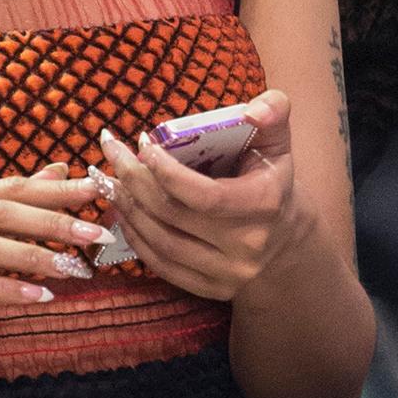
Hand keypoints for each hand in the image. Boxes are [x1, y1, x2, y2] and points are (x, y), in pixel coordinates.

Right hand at [0, 166, 106, 381]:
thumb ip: (11, 208)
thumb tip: (59, 170)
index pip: (8, 187)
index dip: (55, 189)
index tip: (98, 191)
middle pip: (2, 211)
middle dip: (55, 219)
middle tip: (98, 232)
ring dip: (38, 255)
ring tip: (76, 268)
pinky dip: (10, 290)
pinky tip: (42, 297)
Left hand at [100, 91, 306, 301]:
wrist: (288, 244)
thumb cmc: (272, 183)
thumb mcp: (278, 144)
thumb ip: (273, 112)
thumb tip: (254, 109)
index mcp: (264, 204)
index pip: (203, 194)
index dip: (165, 171)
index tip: (142, 143)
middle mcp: (247, 245)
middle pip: (174, 216)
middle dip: (134, 181)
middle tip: (113, 154)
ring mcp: (228, 273)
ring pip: (162, 243)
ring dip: (128, 209)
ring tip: (109, 180)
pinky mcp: (210, 289)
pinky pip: (162, 266)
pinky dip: (136, 238)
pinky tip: (122, 212)